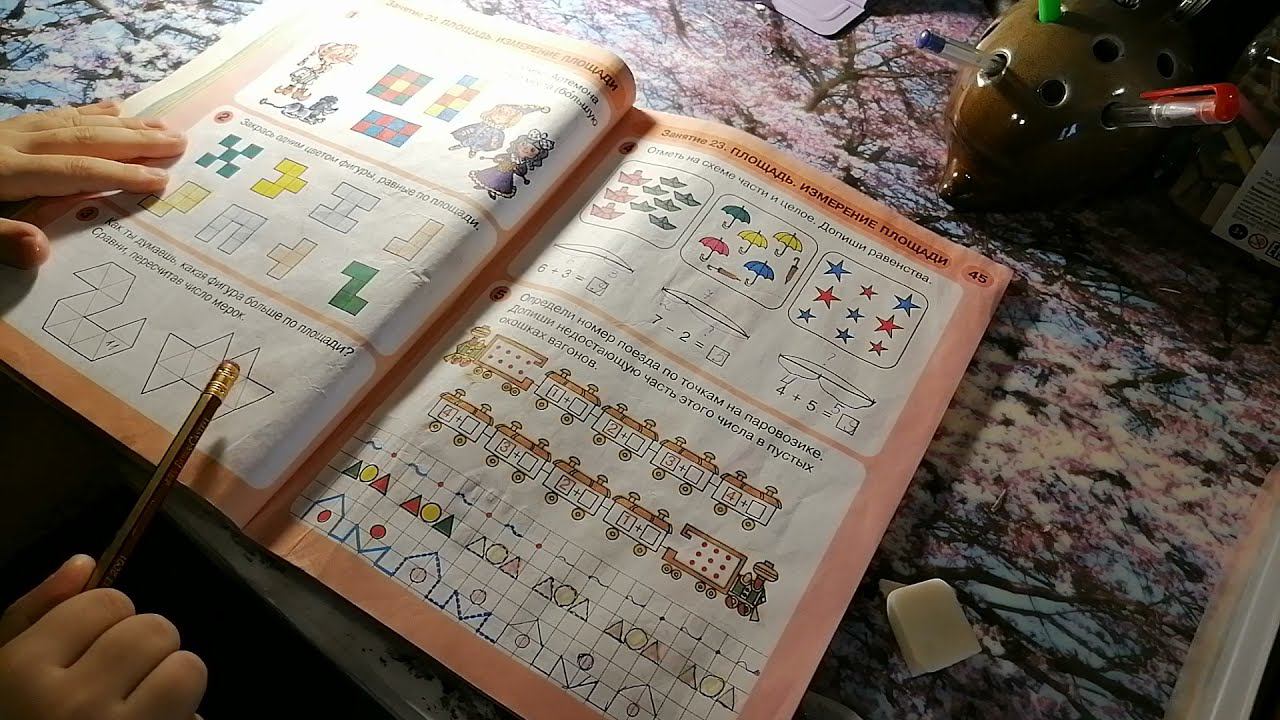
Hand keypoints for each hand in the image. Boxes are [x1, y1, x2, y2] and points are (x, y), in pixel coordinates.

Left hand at [0, 101, 186, 267]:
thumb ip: (1, 239)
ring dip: (122, 125)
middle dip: (136, 142)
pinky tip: (115, 109)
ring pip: (76, 123)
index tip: (160, 179)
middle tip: (179, 142)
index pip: (76, 172)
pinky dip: (89, 111)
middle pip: (85, 139)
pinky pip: (56, 114)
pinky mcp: (9, 128)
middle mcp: (15, 145)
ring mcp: (13, 132)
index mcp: (6, 171)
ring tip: (160, 126)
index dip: (120, 175)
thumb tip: (40, 249)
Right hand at [0, 555, 206, 719]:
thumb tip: (86, 562)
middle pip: (156, 629)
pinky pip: (196, 717)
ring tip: (139, 707)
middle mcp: (73, 704)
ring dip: (173, 683)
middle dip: (145, 649)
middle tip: (119, 681)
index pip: (109, 603)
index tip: (88, 651)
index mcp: (23, 673)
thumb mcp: (1, 671)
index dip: (106, 622)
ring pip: (188, 669)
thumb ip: (36, 613)